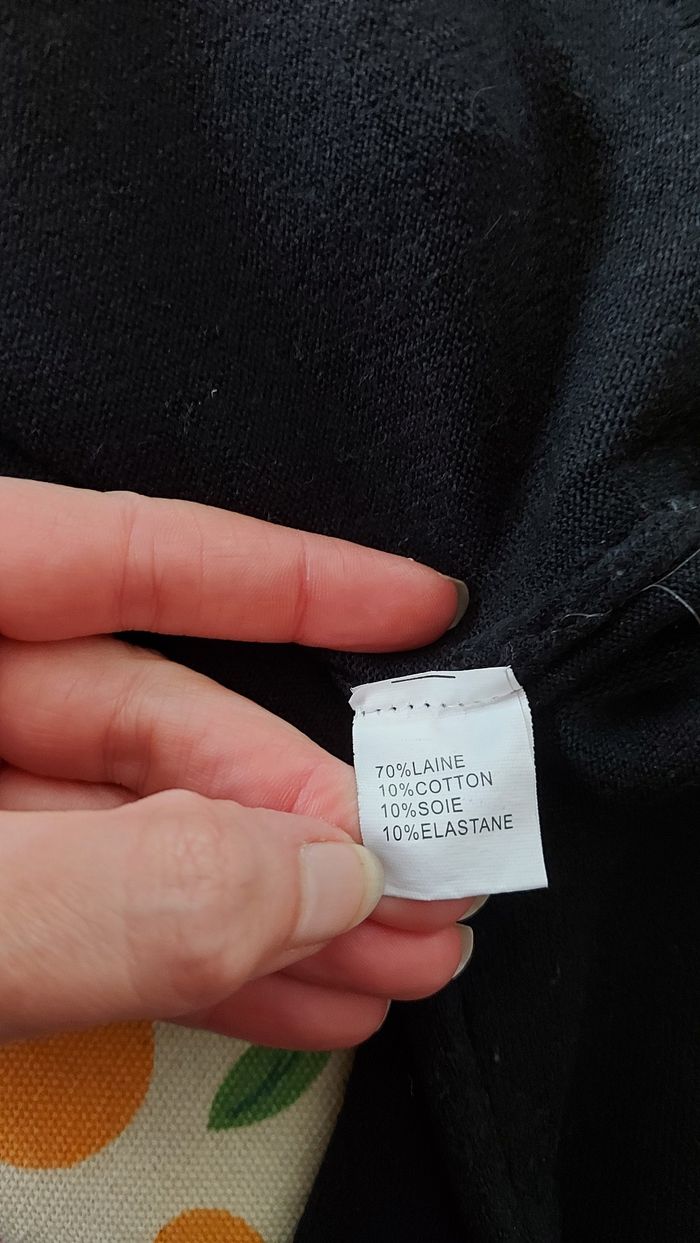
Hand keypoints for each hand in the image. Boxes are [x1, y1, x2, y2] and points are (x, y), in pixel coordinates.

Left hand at [0, 479, 474, 1047]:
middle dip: (304, 812)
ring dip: (269, 908)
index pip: (123, 556)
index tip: (422, 606)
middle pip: (153, 719)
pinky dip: (191, 963)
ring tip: (391, 963)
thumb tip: (317, 880)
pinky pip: (89, 917)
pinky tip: (296, 997)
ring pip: (135, 832)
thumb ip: (118, 885)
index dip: (287, 578)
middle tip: (425, 878)